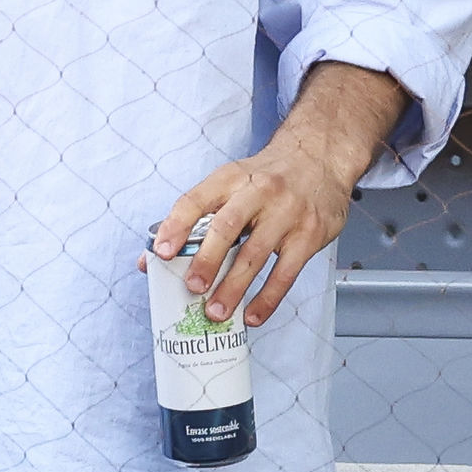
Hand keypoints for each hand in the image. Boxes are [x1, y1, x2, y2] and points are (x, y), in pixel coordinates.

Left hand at [141, 63, 404, 325]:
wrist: (319, 156)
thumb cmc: (266, 177)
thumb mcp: (232, 181)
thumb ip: (197, 215)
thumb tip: (152, 257)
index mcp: (230, 177)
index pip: (195, 200)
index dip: (175, 226)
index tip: (160, 253)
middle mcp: (257, 192)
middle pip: (226, 228)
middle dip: (206, 260)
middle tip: (192, 287)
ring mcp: (286, 213)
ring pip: (255, 254)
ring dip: (234, 287)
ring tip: (216, 311)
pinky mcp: (309, 235)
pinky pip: (286, 273)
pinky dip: (267, 298)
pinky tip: (252, 315)